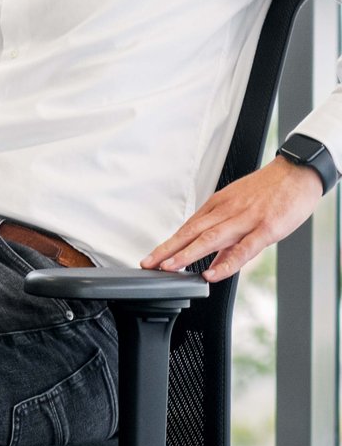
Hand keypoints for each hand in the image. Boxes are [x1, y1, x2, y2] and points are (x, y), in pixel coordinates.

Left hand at [142, 157, 325, 280]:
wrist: (297, 172)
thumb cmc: (269, 190)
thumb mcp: (239, 206)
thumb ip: (225, 234)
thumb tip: (211, 261)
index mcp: (218, 206)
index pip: (187, 227)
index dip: (168, 244)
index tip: (151, 257)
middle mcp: (226, 212)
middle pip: (191, 232)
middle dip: (167, 249)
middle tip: (148, 263)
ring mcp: (246, 220)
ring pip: (210, 239)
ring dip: (187, 254)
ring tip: (169, 268)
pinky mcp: (267, 228)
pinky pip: (243, 249)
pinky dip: (226, 262)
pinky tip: (211, 273)